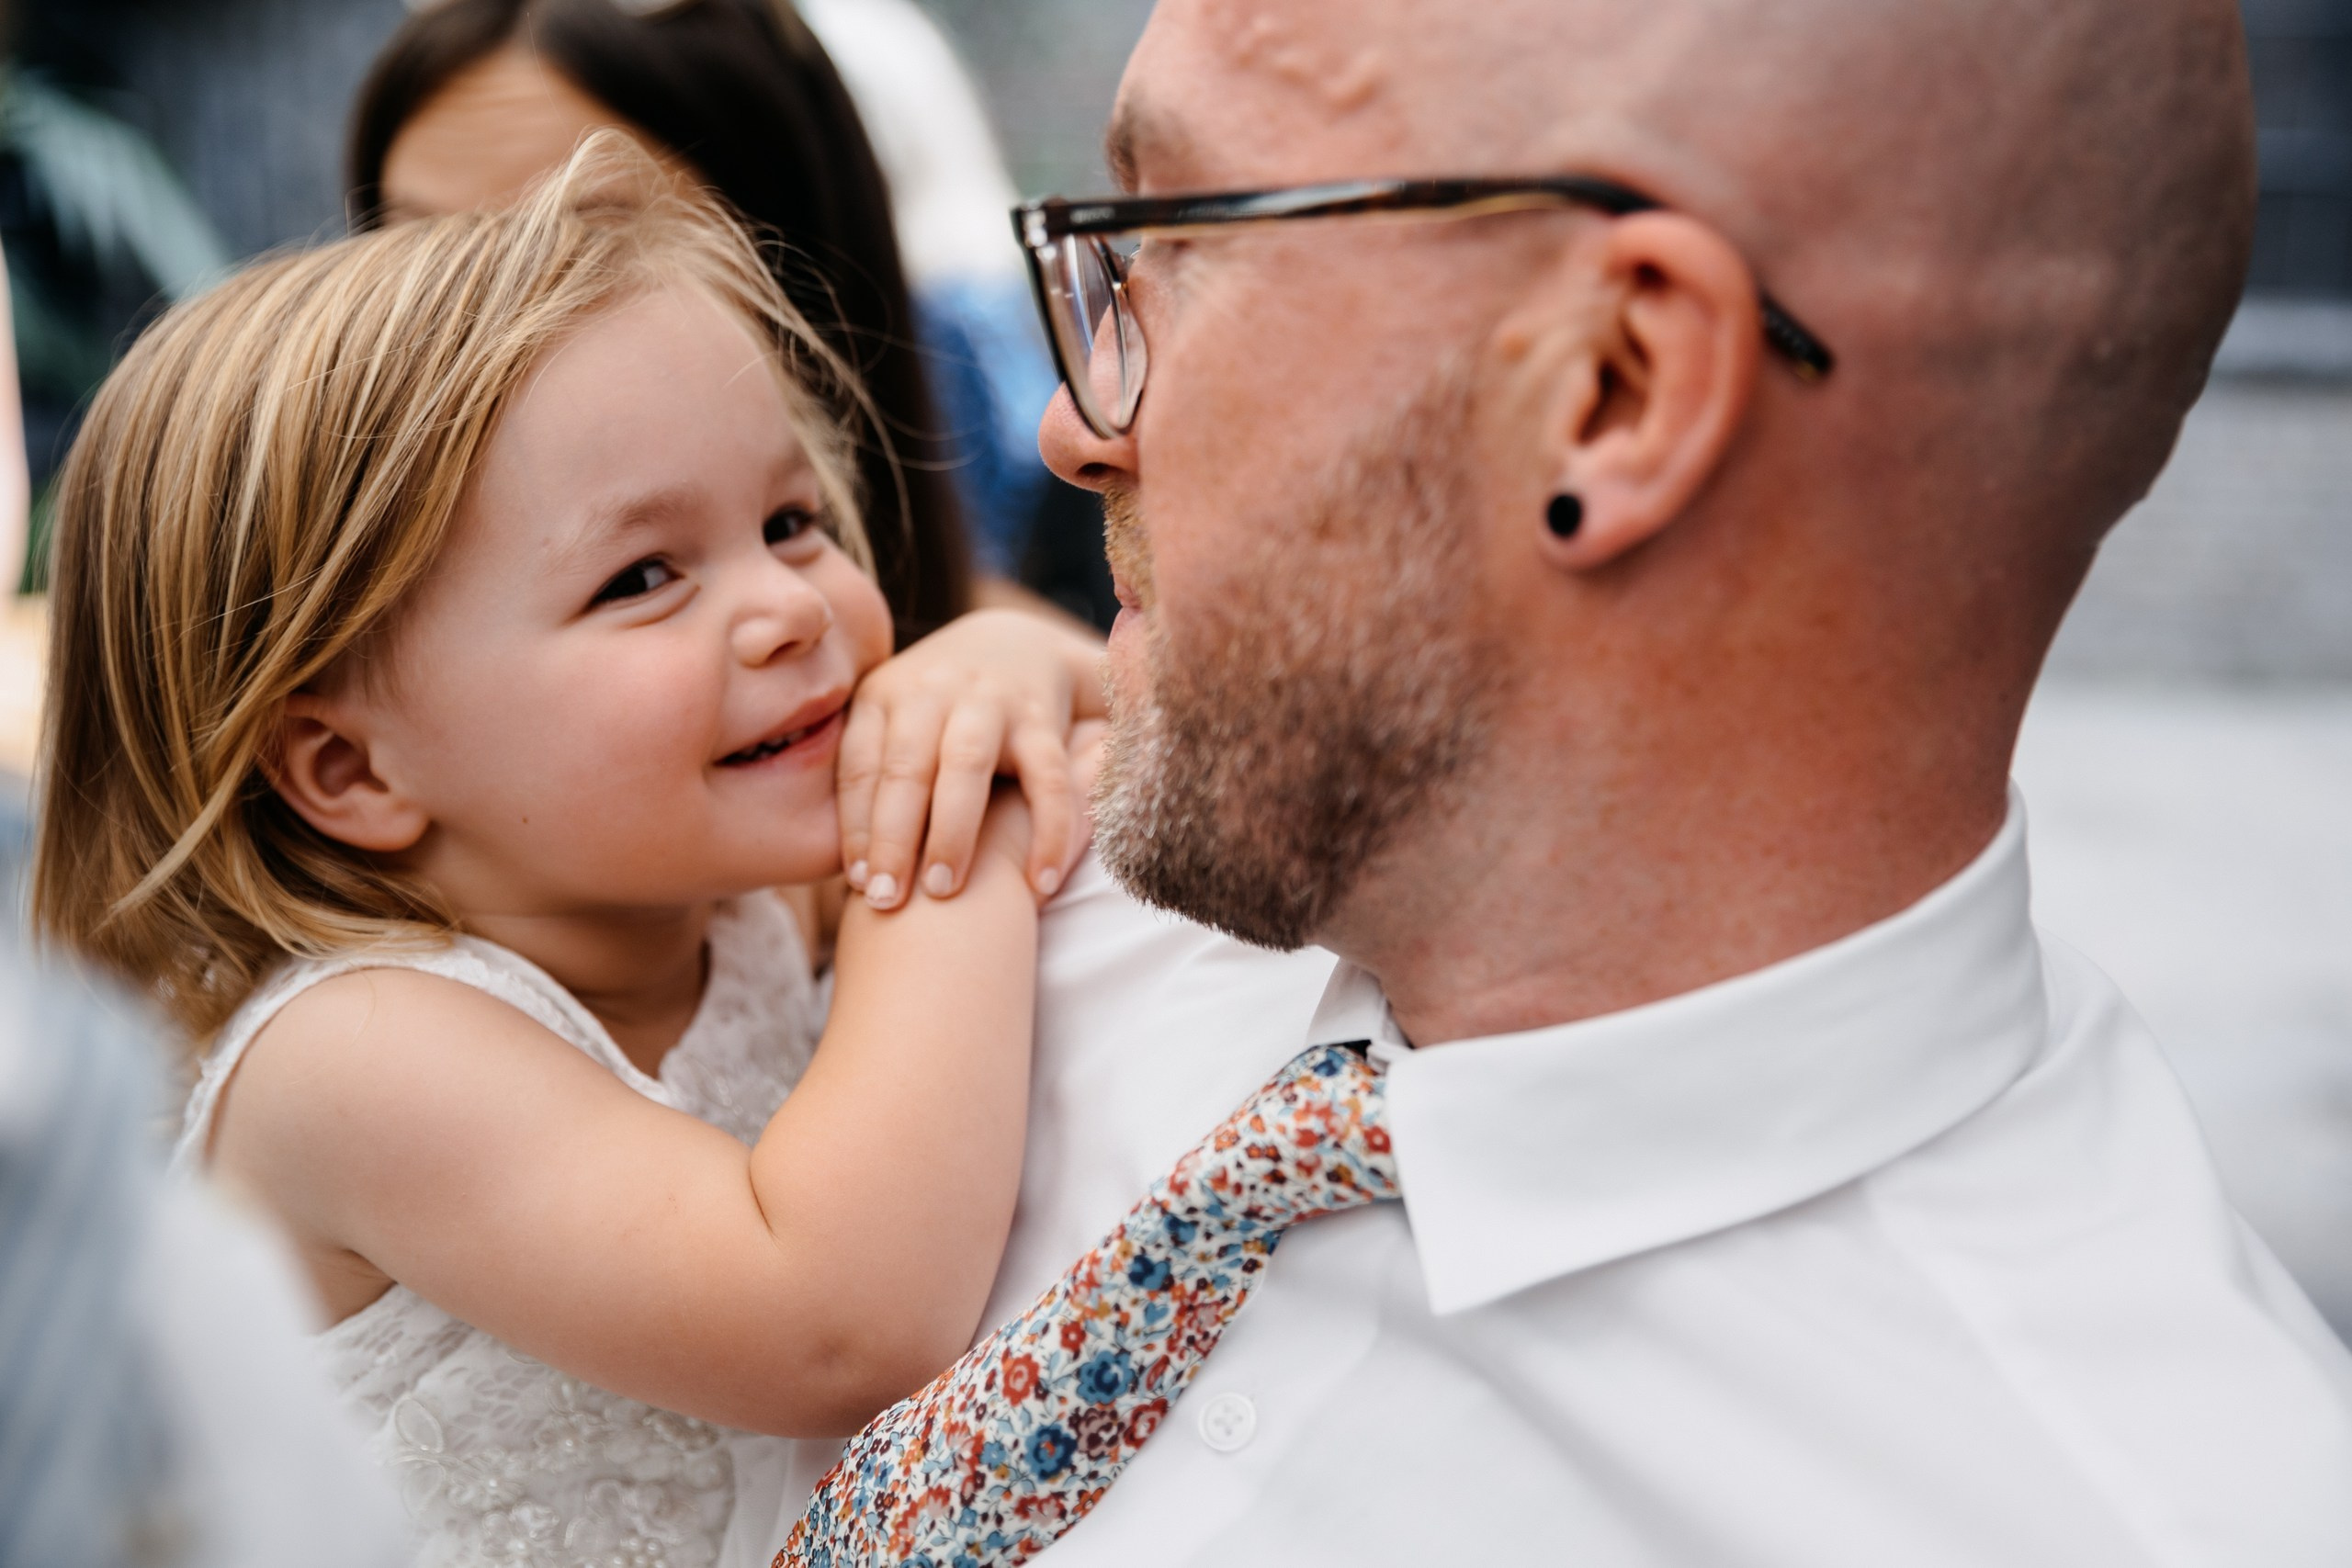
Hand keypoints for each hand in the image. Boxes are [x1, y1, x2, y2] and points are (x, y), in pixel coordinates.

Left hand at [837, 609, 1104, 907]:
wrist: (1016, 642)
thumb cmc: (937, 712)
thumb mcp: (893, 718)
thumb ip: (870, 772)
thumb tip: (849, 871)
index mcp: (884, 696)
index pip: (860, 767)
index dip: (855, 827)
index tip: (857, 882)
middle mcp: (932, 693)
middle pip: (906, 768)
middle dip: (893, 838)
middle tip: (886, 901)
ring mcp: (989, 703)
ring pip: (966, 766)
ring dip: (952, 831)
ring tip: (943, 892)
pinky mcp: (1041, 721)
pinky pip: (1045, 779)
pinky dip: (1048, 832)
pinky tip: (1040, 883)